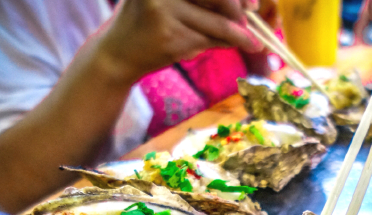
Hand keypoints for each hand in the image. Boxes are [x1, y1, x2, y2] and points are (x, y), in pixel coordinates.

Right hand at [97, 0, 262, 84]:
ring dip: (239, 34)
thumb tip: (245, 6)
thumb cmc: (148, 21)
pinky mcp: (170, 37)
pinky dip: (224, 44)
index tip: (251, 3)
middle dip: (238, 9)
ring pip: (216, 22)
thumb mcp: (170, 1)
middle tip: (252, 18)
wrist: (118, 53)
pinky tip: (232, 45)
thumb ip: (201, 0)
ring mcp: (164, 10)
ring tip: (253, 41)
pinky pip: (208, 40)